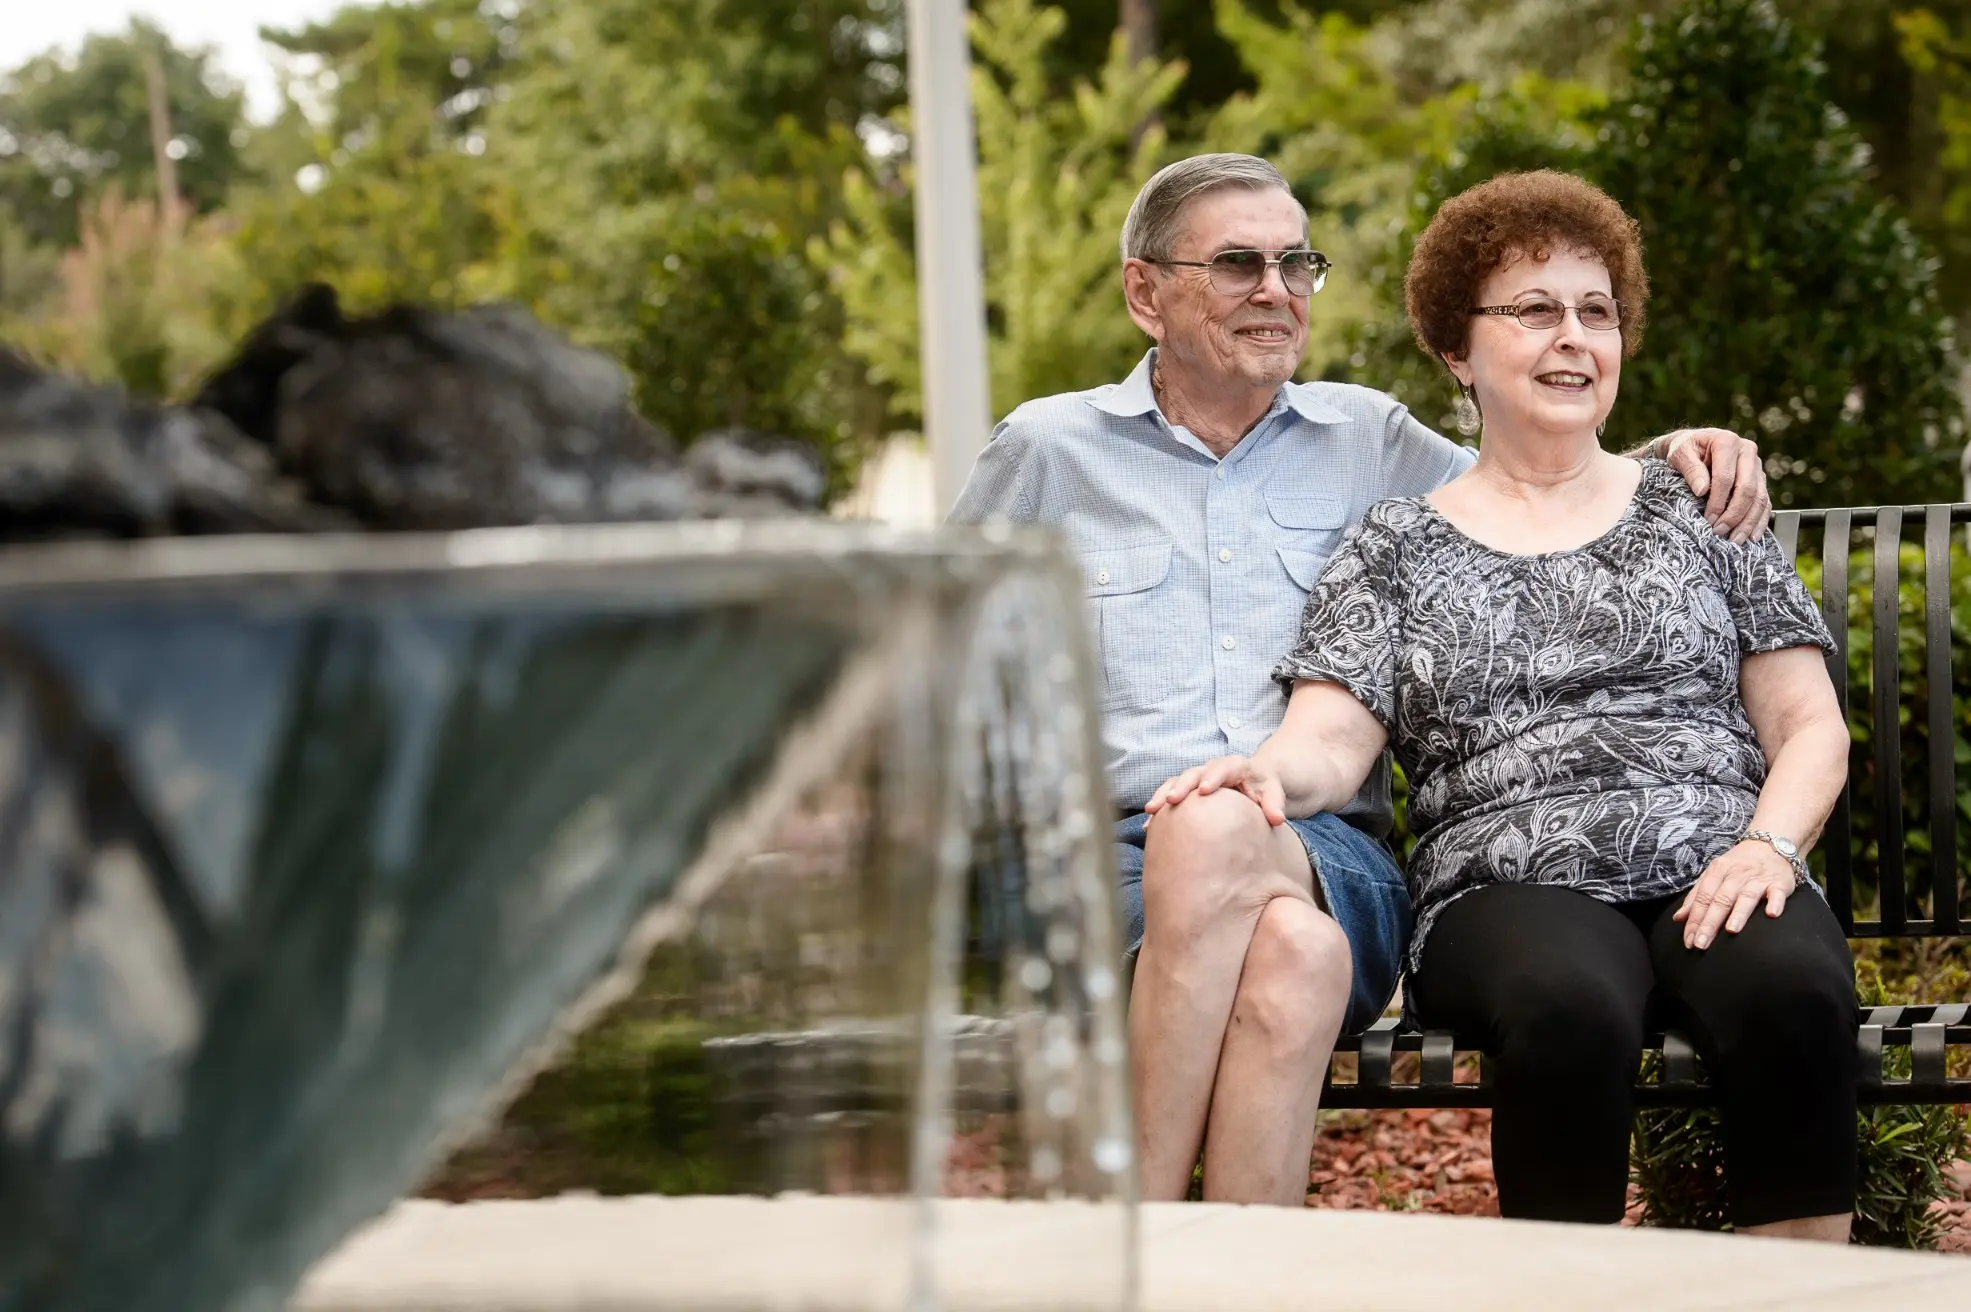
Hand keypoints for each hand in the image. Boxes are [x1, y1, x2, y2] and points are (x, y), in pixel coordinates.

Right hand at [1146, 755, 1287, 825]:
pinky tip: (1149, 826)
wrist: (1256, 782)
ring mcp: (1198, 779)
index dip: (1213, 777)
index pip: (1224, 768)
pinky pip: (1171, 796)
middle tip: (1172, 800)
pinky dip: (1160, 809)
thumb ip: (1274, 803)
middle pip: (1194, 773)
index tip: (1204, 790)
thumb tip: (1276, 819)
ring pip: (1177, 782)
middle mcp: (1212, 769)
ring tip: (1151, 811)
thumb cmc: (1265, 787)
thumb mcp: (1274, 792)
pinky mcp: (1189, 791)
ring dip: (1163, 795)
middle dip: (1181, 786)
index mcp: (1235, 766)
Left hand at [1660, 428, 1770, 543]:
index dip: (1717, 502)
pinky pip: (1765, 502)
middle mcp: (1747, 451)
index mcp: (1727, 442)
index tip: (1708, 520)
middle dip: (1734, 515)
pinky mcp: (1759, 479)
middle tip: (1719, 532)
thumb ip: (1690, 469)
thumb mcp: (1679, 454)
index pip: (1726, 477)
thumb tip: (1702, 490)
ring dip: (1748, 522)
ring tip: (1734, 540)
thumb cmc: (1683, 449)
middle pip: (1747, 489)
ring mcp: (1756, 466)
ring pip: (1759, 498)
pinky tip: (1752, 536)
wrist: (1692, 445)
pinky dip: (1760, 521)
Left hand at [1672, 840, 1798, 949]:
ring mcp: (1758, 878)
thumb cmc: (1738, 865)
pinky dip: (1775, 902)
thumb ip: (1697, 897)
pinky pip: (1777, 892)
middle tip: (1701, 944)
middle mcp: (1736, 875)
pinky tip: (1771, 914)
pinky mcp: (1779, 882)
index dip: (1694, 920)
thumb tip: (1678, 918)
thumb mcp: (1714, 875)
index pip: (1702, 898)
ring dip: (1739, 913)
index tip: (1688, 941)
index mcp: (1717, 872)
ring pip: (1746, 896)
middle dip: (1710, 923)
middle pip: (1720, 900)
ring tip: (1731, 930)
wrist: (1769, 844)